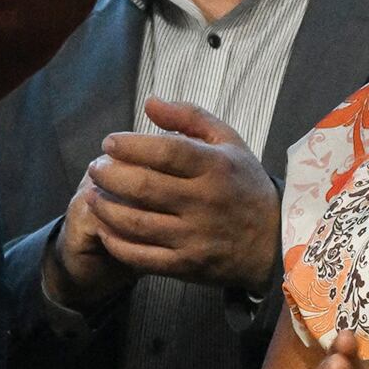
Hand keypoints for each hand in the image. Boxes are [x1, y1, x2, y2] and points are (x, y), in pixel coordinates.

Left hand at [47, 100, 280, 305]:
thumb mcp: (228, 142)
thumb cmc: (245, 184)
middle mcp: (205, 202)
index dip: (131, 145)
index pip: (166, 152)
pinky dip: (116, 242)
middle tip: (96, 168)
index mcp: (216, 167)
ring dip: (105, 208)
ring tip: (92, 195)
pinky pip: (141, 256)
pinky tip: (104, 228)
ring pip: (137, 223)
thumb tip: (150, 102)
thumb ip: (189, 117)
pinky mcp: (187, 265)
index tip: (109, 143)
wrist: (275, 240)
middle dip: (110, 175)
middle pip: (144, 187)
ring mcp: (195, 237)